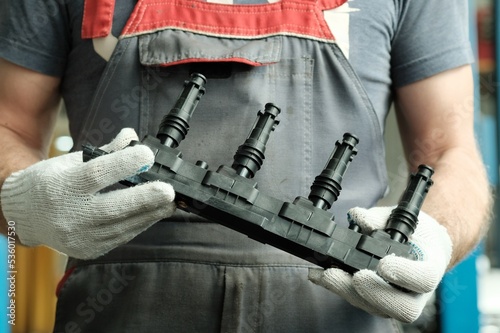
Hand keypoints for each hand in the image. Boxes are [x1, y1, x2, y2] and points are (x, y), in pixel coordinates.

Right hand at [1, 128, 175, 258]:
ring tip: (169, 202)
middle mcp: (70, 215)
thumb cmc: (52, 183)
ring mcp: (80, 236)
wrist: (25, 216)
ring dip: (150, 214)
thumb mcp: (72, 161)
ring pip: (121, 227)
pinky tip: (152, 214)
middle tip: (169, 191)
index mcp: (64, 186)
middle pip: (113, 208)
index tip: (147, 155)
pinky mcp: (90, 250)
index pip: (96, 174)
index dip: (124, 164)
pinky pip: (120, 237)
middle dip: (145, 199)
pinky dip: (139, 224)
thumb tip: (132, 136)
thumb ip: (106, 152)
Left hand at [309, 206, 451, 321]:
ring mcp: (397, 301)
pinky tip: (320, 276)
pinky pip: (359, 302)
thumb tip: (359, 217)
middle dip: (374, 293)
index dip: (405, 274)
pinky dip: (338, 288)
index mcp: (430, 268)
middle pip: (402, 306)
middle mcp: (417, 293)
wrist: (419, 248)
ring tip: (327, 275)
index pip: (424, 278)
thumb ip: (381, 218)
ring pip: (377, 308)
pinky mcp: (377, 303)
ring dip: (348, 292)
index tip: (383, 264)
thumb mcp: (402, 219)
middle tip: (355, 277)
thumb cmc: (413, 234)